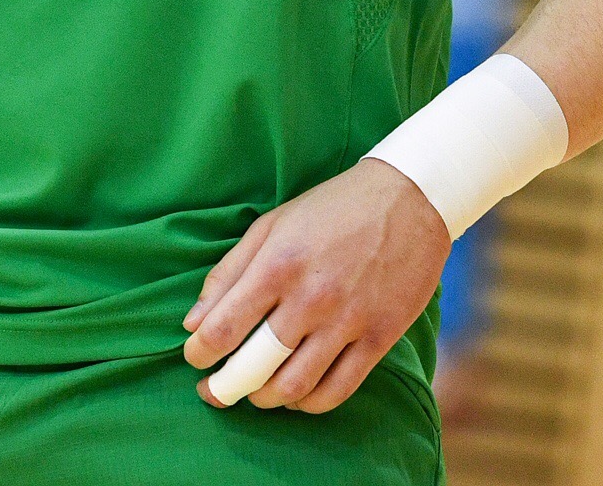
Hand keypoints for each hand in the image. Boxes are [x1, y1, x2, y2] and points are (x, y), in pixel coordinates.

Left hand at [181, 159, 449, 413]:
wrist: (409, 198)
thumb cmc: (332, 209)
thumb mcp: (272, 225)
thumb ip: (229, 273)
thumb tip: (193, 323)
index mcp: (278, 264)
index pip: (223, 329)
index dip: (199, 353)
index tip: (195, 358)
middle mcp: (311, 298)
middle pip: (254, 367)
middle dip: (225, 387)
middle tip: (215, 391)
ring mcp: (348, 321)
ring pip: (294, 387)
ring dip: (265, 399)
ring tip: (256, 392)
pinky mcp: (379, 337)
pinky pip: (337, 390)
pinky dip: (309, 403)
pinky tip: (297, 394)